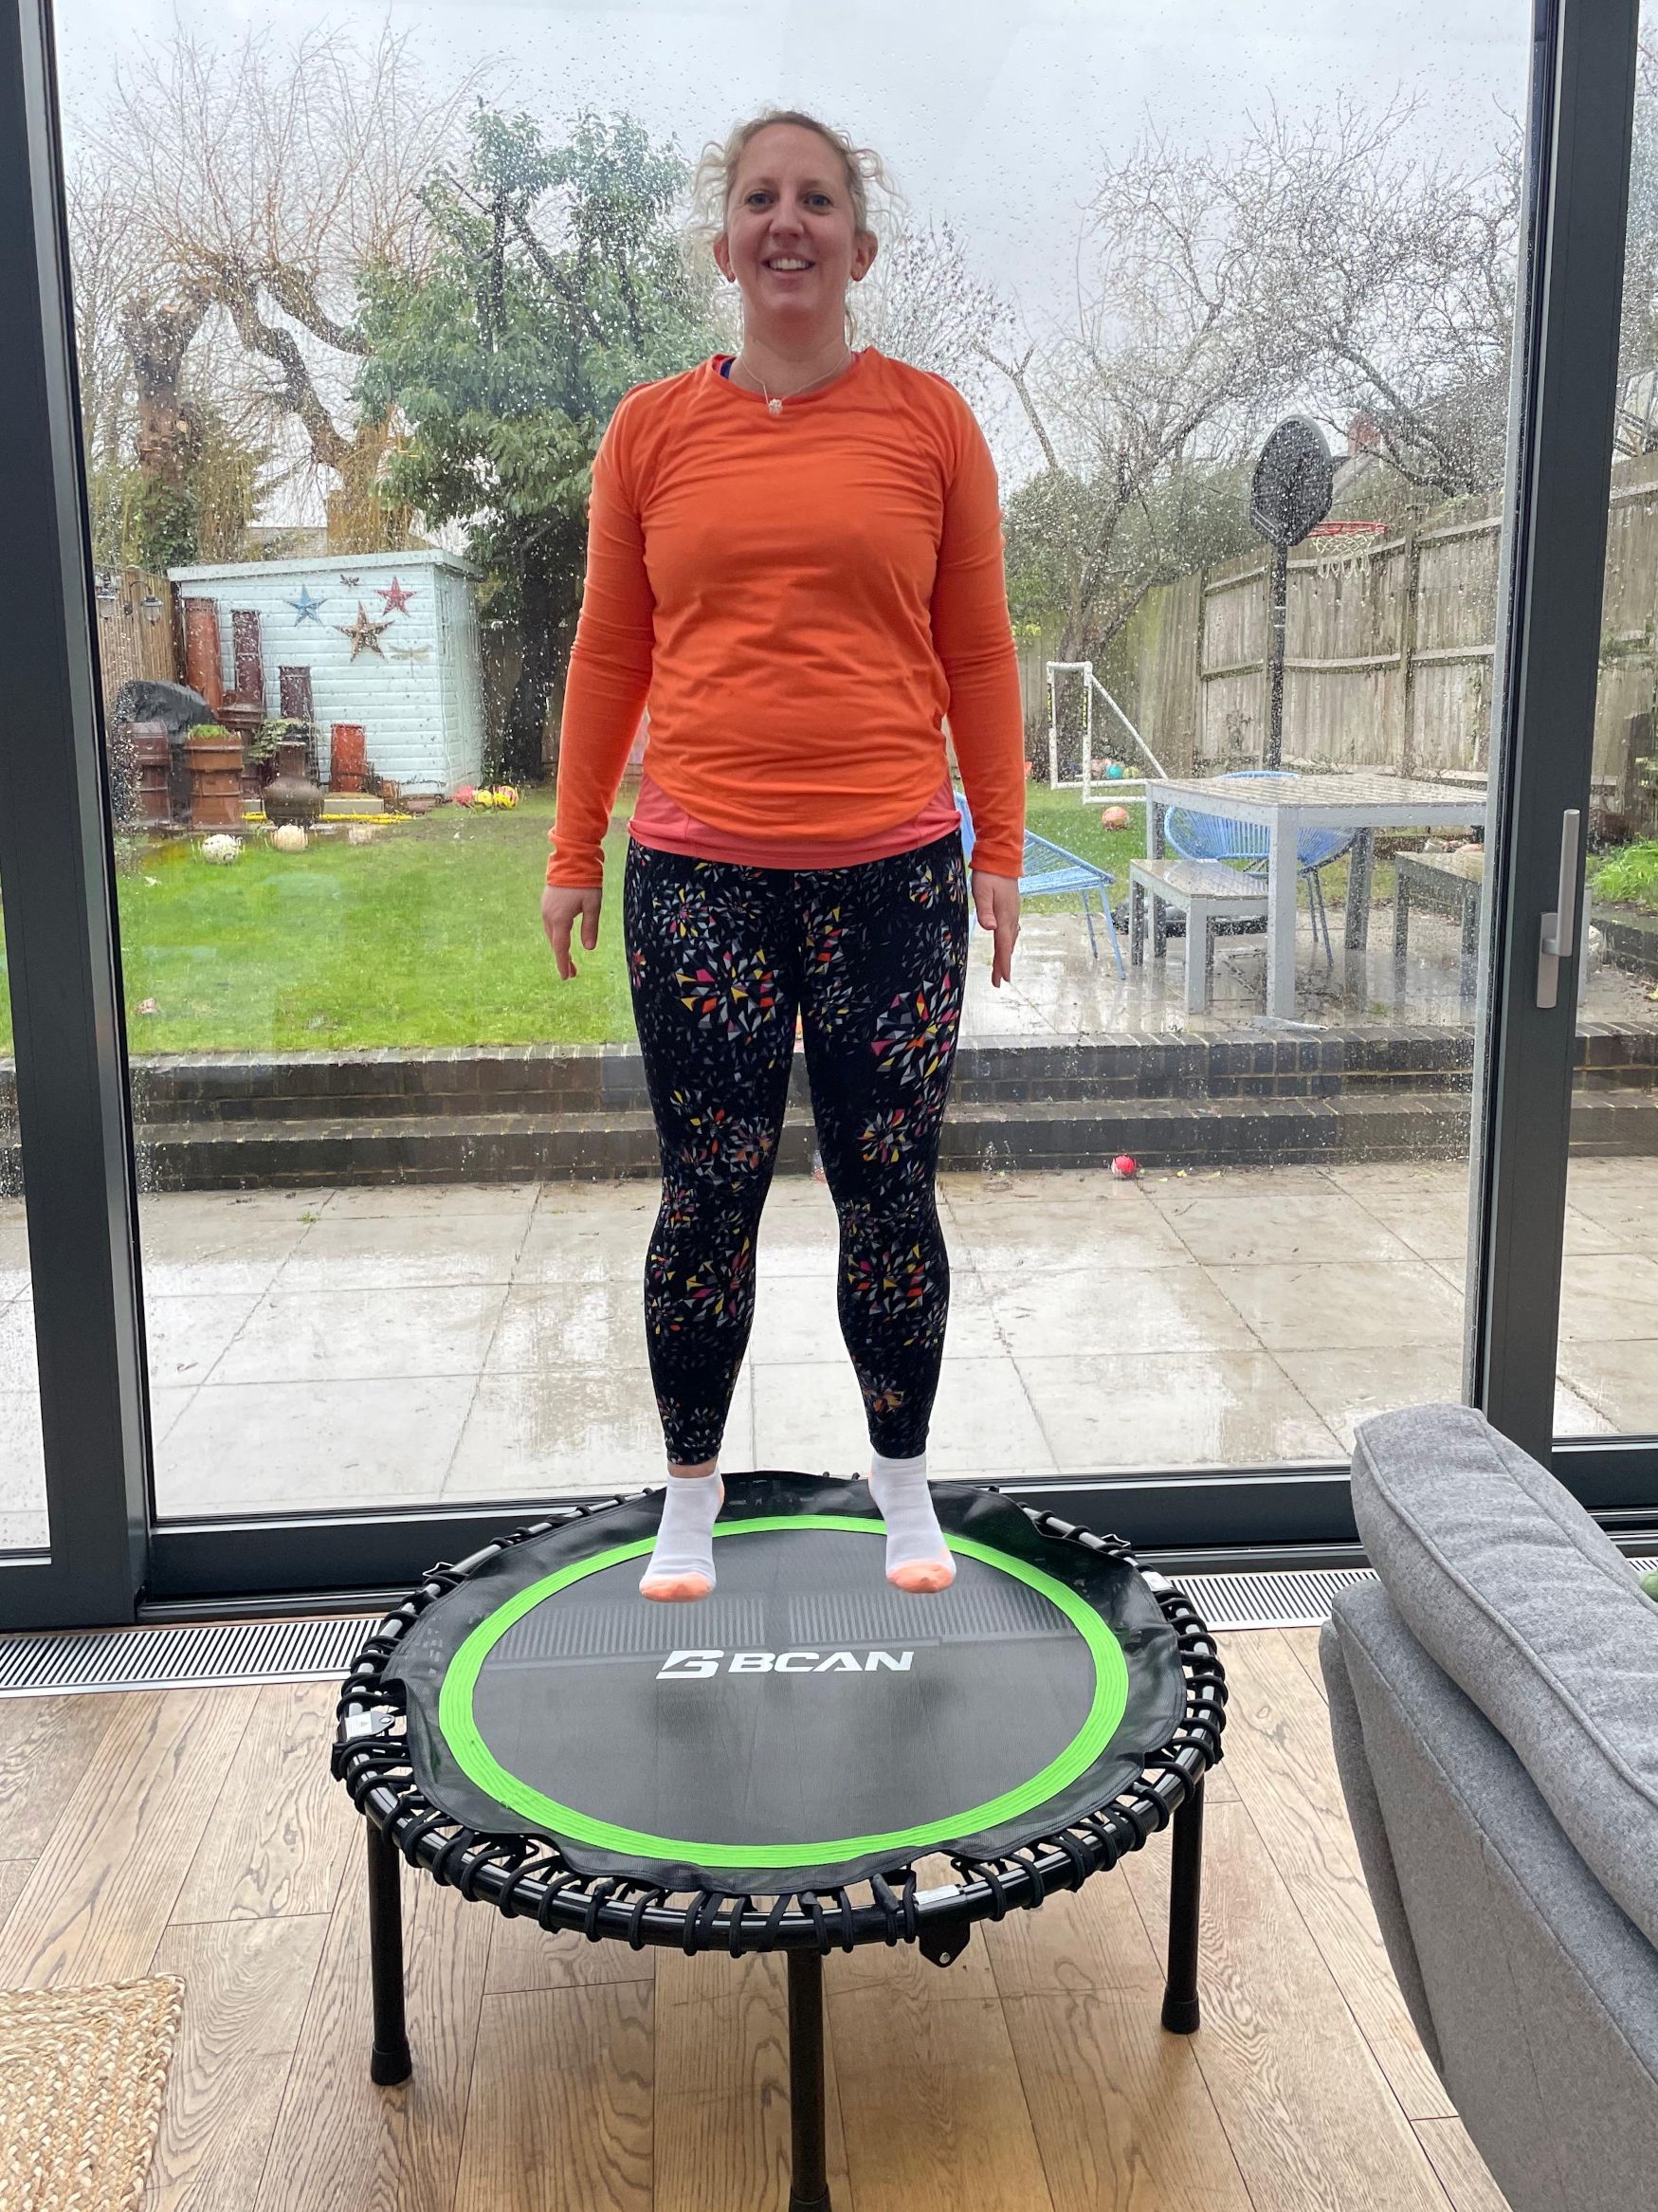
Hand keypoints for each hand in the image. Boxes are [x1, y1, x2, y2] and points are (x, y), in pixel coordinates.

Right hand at [542, 883, 600, 978]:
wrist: (571, 859)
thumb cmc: (585, 881)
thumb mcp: (593, 905)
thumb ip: (590, 927)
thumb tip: (588, 948)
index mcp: (560, 919)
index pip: (561, 947)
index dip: (564, 963)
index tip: (566, 977)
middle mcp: (549, 916)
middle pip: (555, 943)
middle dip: (563, 959)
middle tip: (572, 974)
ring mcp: (545, 908)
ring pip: (551, 934)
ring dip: (559, 947)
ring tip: (568, 960)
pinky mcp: (546, 902)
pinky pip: (549, 925)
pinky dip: (556, 936)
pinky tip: (562, 939)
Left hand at [971, 867, 1019, 986]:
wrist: (1002, 858)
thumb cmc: (989, 875)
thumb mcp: (982, 892)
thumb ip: (984, 911)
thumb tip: (990, 928)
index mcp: (1004, 916)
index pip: (1003, 945)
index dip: (1003, 963)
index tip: (1003, 979)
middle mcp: (1011, 917)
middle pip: (1008, 946)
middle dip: (1003, 964)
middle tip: (999, 981)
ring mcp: (1013, 912)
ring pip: (1011, 939)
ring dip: (1006, 954)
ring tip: (1002, 968)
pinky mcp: (1012, 908)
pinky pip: (1012, 931)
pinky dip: (1008, 942)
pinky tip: (1007, 944)